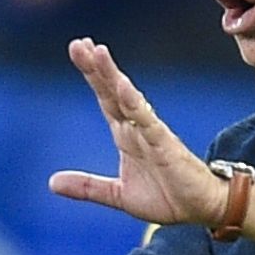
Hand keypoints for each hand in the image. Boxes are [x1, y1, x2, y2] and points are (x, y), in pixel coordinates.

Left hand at [52, 38, 226, 227]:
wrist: (202, 211)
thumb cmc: (167, 198)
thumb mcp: (118, 195)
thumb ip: (87, 187)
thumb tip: (52, 183)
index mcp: (126, 136)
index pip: (105, 99)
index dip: (92, 75)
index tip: (78, 49)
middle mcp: (137, 129)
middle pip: (113, 92)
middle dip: (96, 68)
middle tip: (78, 44)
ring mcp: (152, 134)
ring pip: (129, 99)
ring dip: (113, 76)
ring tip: (98, 52)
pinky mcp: (166, 146)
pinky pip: (148, 122)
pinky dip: (135, 104)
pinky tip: (123, 86)